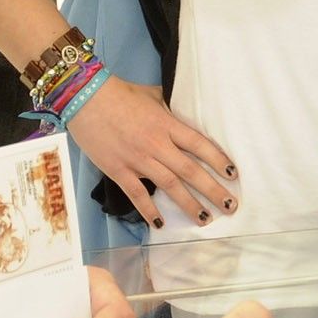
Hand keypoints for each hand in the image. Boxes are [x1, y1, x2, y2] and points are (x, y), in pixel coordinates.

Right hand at [68, 76, 238, 228]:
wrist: (84, 96)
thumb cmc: (119, 92)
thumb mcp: (152, 95)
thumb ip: (169, 108)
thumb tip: (183, 113)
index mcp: (166, 124)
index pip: (199, 145)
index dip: (218, 160)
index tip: (233, 174)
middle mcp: (156, 144)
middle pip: (190, 170)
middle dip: (213, 190)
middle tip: (230, 206)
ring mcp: (137, 159)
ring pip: (170, 185)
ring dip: (189, 204)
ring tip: (205, 219)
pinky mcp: (118, 170)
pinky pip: (137, 194)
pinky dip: (149, 211)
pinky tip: (161, 225)